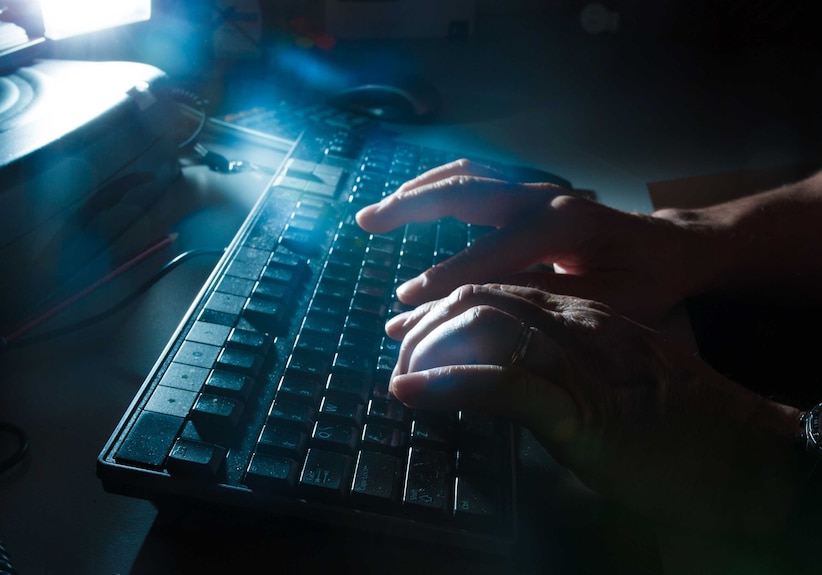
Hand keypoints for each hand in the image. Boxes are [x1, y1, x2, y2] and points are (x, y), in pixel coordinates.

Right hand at [356, 159, 705, 324]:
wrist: (671, 249)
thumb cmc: (643, 282)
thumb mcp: (604, 304)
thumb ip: (542, 302)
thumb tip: (478, 310)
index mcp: (561, 228)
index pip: (487, 256)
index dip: (443, 281)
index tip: (405, 304)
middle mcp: (543, 199)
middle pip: (465, 190)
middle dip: (411, 206)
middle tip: (366, 220)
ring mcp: (537, 191)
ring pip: (467, 176)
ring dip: (418, 189)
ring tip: (378, 211)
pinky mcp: (532, 195)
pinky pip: (477, 180)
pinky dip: (439, 185)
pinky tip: (415, 199)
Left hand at [386, 283, 800, 534]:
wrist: (747, 458)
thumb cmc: (676, 432)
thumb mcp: (608, 388)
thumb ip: (556, 374)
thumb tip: (497, 384)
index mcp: (585, 319)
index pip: (500, 291)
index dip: (448, 310)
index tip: (416, 338)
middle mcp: (579, 326)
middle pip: (483, 296)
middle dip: (429, 321)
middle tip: (400, 356)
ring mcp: (580, 361)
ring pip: (488, 321)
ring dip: (430, 345)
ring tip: (401, 373)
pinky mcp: (581, 407)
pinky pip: (504, 381)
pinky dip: (451, 384)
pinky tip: (412, 392)